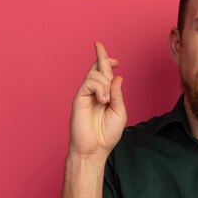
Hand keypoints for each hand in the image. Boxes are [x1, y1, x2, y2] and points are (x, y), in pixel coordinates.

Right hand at [69, 42, 126, 158]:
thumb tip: (117, 76)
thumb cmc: (107, 134)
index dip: (108, 62)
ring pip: (96, 74)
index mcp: (104, 95)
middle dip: (102, 56)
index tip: (116, 60)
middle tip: (103, 48)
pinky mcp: (79, 98)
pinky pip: (90, 82)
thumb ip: (117, 94)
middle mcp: (94, 93)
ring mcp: (85, 94)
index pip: (105, 74)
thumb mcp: (119, 112)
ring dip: (105, 84)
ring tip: (106, 101)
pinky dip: (99, 89)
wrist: (94, 149)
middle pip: (98, 68)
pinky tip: (102, 101)